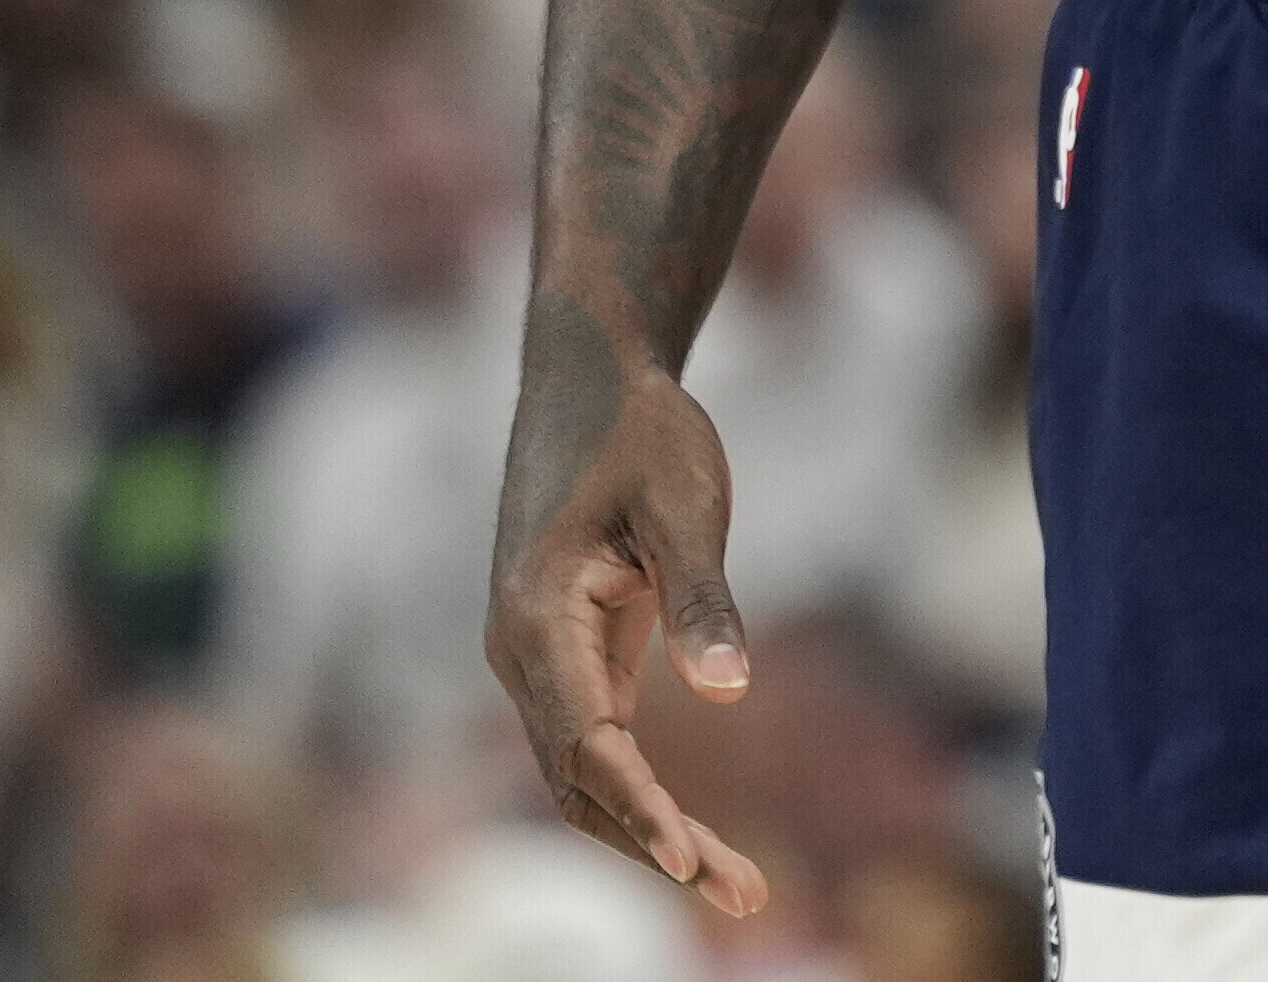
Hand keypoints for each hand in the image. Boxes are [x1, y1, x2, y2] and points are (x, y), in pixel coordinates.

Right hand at [485, 333, 769, 916]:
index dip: (642, 810)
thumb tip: (730, 694)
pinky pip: (591, 743)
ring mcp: (535, 658)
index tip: (693, 866)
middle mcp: (521, 654)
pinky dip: (638, 792)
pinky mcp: (562, 653)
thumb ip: (703, 599)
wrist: (591, 372)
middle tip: (747, 895)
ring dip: (647, 831)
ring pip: (581, 774)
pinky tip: (694, 832)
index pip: (589, 745)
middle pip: (581, 782)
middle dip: (656, 843)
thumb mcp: (686, 503)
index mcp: (539, 620)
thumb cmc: (641, 430)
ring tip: (737, 883)